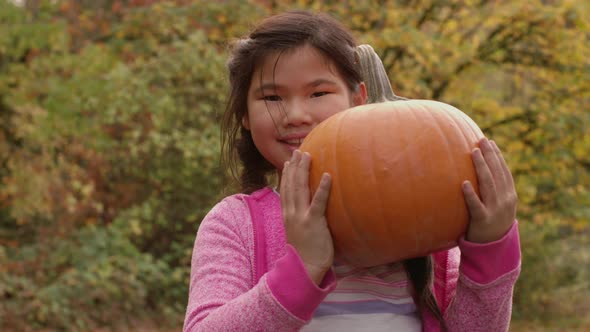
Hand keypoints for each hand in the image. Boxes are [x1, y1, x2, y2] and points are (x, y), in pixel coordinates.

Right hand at [280, 150, 333, 284]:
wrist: (305, 268)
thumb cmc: (305, 252)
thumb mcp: (298, 231)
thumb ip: (300, 218)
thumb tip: (306, 209)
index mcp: (287, 215)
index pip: (285, 189)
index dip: (287, 174)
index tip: (290, 160)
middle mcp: (291, 213)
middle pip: (291, 184)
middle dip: (294, 166)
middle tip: (299, 151)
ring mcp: (301, 217)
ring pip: (300, 189)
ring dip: (304, 171)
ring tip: (308, 155)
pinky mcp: (314, 222)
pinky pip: (318, 202)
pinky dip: (322, 188)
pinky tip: (327, 175)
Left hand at [462, 138, 517, 242]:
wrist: (493, 248)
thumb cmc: (491, 222)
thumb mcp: (497, 205)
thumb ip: (493, 189)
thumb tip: (481, 168)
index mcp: (509, 195)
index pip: (504, 171)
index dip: (497, 156)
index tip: (489, 142)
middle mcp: (505, 201)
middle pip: (497, 174)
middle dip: (489, 156)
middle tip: (480, 140)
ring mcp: (495, 210)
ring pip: (488, 185)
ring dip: (481, 167)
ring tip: (473, 152)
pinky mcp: (482, 220)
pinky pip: (476, 206)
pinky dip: (470, 194)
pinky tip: (464, 183)